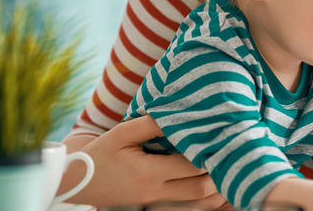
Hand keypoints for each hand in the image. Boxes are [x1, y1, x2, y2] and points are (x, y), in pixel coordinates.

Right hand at [62, 116, 225, 207]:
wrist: (78, 184)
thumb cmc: (100, 155)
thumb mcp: (121, 133)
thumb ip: (149, 124)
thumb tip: (177, 112)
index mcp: (148, 171)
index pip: (189, 163)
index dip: (209, 150)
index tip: (224, 134)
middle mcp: (156, 190)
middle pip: (200, 187)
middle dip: (220, 170)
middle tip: (234, 150)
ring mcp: (156, 200)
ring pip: (197, 201)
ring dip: (215, 186)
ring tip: (229, 164)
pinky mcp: (155, 203)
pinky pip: (188, 203)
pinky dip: (203, 194)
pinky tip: (213, 179)